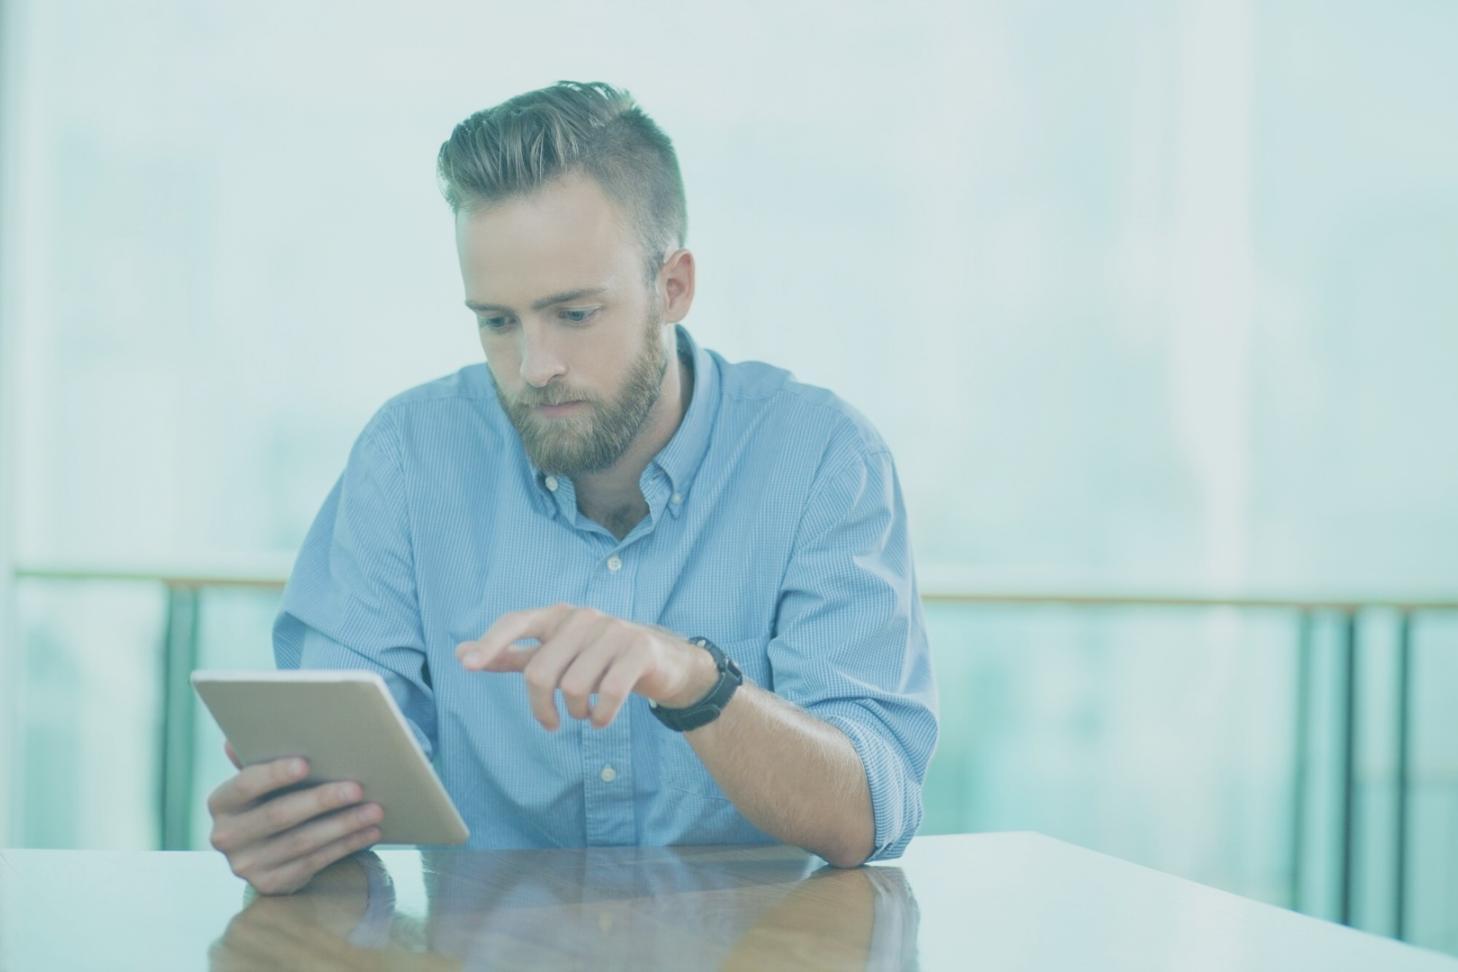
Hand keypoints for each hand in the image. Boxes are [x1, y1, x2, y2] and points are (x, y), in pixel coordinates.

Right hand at [206, 740, 384, 895]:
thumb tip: (239, 738)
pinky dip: (346, 845)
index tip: (307, 762)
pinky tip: (370, 831)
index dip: (275, 774)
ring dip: (343, 824)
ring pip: (303, 841)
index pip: (246, 785)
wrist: (266, 855)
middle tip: (358, 787)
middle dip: (322, 800)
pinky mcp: (270, 885)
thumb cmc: (270, 800)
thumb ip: (259, 758)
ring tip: (375, 809)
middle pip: (279, 815)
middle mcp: (226, 837)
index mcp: (221, 803)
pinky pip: (314, 863)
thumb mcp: (262, 782)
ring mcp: (246, 865)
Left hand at [455, 604, 717, 730]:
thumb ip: (512, 655)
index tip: (468, 665)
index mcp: (557, 616)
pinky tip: (601, 719)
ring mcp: (614, 631)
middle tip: (552, 722)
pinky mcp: (639, 649)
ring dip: (576, 712)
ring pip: (574, 687)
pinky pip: (608, 694)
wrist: (662, 662)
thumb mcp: (555, 656)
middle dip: (542, 707)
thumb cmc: (599, 660)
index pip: (517, 621)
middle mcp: (583, 617)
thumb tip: (462, 654)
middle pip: (542, 671)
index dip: (492, 643)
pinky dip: (600, 716)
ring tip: (585, 713)